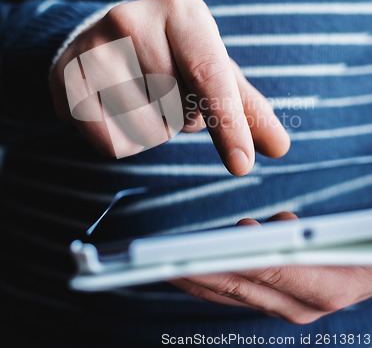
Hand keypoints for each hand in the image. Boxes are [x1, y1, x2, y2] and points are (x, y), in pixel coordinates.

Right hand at [50, 0, 289, 174]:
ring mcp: (94, 47)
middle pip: (177, 107)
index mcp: (180, 10)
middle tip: (169, 91)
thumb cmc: (168, 57)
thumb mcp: (211, 70)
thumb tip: (280, 146)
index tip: (242, 164)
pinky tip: (118, 109)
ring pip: (145, 128)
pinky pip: (112, 141)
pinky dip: (127, 139)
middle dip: (183, 115)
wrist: (99, 42)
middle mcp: (133, 19)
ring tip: (142, 97)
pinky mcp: (68, 81)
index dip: (228, 123)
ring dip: (155, 129)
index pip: (208, 74)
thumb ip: (246, 107)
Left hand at [170, 212, 371, 323]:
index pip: (256, 271)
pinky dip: (214, 278)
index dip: (215, 263)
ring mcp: (291, 308)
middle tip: (147, 260)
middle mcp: (300, 305)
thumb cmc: (365, 248)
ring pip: (232, 292)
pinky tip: (195, 265)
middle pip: (233, 286)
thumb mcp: (345, 235)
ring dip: (194, 277)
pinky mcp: (285, 302)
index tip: (177, 256)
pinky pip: (242, 291)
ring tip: (161, 260)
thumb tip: (258, 229)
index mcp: (321, 286)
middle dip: (189, 273)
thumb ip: (302, 235)